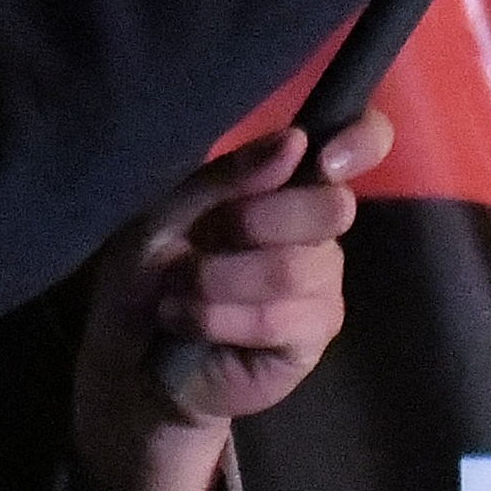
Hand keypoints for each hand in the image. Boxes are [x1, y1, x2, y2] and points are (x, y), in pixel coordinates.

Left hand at [66, 112, 389, 490]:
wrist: (128, 351)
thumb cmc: (151, 268)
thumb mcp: (170, 209)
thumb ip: (229, 175)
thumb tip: (296, 143)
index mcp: (289, 181)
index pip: (362, 142)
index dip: (362, 139)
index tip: (325, 157)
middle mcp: (317, 229)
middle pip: (332, 207)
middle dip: (260, 218)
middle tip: (207, 236)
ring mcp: (321, 285)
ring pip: (295, 267)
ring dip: (219, 277)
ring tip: (177, 290)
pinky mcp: (309, 338)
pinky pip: (276, 319)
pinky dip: (218, 316)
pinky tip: (184, 320)